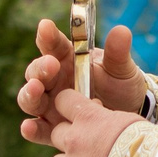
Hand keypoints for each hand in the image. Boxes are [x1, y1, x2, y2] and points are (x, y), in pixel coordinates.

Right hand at [18, 19, 145, 144]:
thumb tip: (122, 31)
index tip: (45, 26)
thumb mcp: (121, 69)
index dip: (47, 35)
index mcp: (68, 60)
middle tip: (51, 65)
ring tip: (35, 89)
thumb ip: (117, 53)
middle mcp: (54, 81)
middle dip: (40, 68)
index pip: (53, 45)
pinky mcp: (53, 129)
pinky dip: (31, 129)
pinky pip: (38, 130)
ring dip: (29, 94)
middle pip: (37, 72)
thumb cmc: (121, 86)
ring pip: (30, 98)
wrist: (129, 117)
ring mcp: (51, 105)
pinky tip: (29, 127)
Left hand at [46, 88, 135, 156]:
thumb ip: (105, 119)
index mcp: (88, 118)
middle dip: (69, 137)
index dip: (68, 105)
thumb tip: (98, 115)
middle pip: (56, 133)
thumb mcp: (127, 122)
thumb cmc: (146, 145)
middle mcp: (74, 140)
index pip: (63, 100)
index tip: (75, 111)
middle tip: (87, 144)